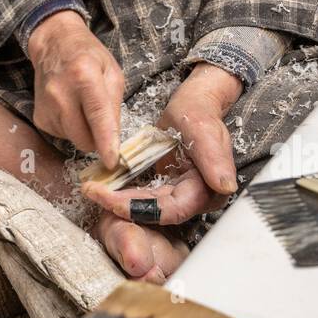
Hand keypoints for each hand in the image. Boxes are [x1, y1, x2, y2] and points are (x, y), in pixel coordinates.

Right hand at [27, 10, 123, 166]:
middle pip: (84, 138)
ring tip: (82, 106)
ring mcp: (46, 106)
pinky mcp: (39, 117)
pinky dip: (70, 128)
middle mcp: (61, 93)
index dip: (106, 142)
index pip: (97, 116)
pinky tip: (70, 108)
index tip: (112, 161)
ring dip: (83, 131)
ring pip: (73, 140)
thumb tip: (114, 139)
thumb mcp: (112, 72)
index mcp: (84, 76)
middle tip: (100, 120)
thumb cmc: (88, 56)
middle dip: (97, 138)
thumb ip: (115, 105)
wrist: (54, 44)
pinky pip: (62, 136)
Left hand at [85, 63, 242, 225]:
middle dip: (123, 205)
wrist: (193, 105)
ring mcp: (179, 193)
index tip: (112, 201)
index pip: (172, 210)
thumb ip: (213, 157)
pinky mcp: (165, 187)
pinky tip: (103, 187)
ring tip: (93, 190)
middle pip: (155, 212)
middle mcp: (194, 197)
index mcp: (208, 189)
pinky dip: (124, 192)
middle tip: (94, 193)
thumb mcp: (203, 129)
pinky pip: (142, 196)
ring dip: (120, 201)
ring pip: (146, 206)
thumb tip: (224, 185)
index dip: (141, 208)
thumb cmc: (199, 113)